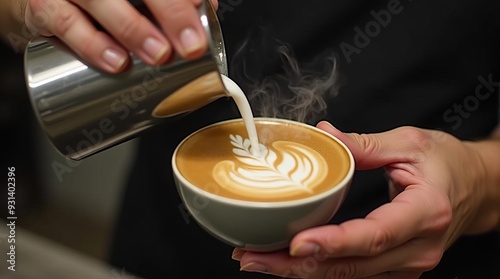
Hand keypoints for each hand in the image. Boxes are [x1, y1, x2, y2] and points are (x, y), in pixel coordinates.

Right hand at [24, 0, 218, 72]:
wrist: (43, 1)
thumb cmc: (97, 0)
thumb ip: (168, 0)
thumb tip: (205, 7)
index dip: (176, 1)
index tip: (200, 13)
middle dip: (169, 12)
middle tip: (189, 45)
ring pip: (97, 1)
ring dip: (132, 29)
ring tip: (157, 54)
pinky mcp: (44, 7)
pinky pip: (64, 23)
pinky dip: (92, 45)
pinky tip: (115, 61)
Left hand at [232, 122, 499, 277]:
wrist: (476, 189)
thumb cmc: (447, 163)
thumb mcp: (410, 143)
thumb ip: (364, 144)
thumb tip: (323, 134)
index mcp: (424, 212)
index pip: (374, 235)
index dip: (333, 243)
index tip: (295, 244)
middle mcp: (417, 248)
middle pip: (353, 266)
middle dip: (298, 267)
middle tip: (253, 258)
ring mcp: (409, 264)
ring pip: (349, 277)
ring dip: (301, 273)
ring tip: (259, 261)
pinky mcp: (397, 268)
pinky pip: (354, 274)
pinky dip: (320, 270)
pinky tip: (288, 263)